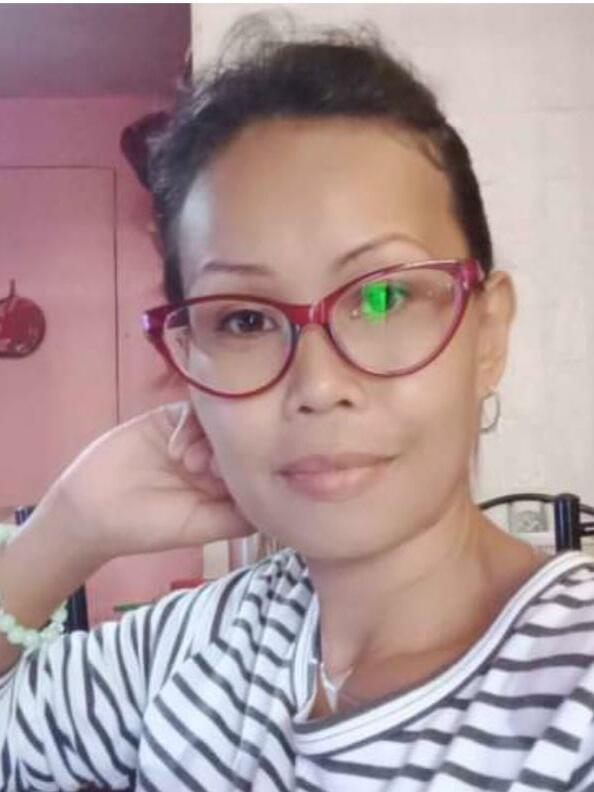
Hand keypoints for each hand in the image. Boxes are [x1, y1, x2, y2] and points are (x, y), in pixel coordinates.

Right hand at [43, 402, 255, 562]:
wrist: (90, 509)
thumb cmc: (146, 527)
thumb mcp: (198, 528)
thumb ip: (239, 517)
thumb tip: (278, 505)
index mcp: (227, 488)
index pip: (259, 465)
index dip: (256, 466)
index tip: (241, 477)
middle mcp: (215, 461)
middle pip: (244, 438)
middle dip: (234, 449)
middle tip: (210, 469)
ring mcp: (194, 437)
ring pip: (221, 422)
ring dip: (209, 438)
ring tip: (187, 463)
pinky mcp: (170, 418)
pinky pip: (193, 409)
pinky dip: (189, 426)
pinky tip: (173, 449)